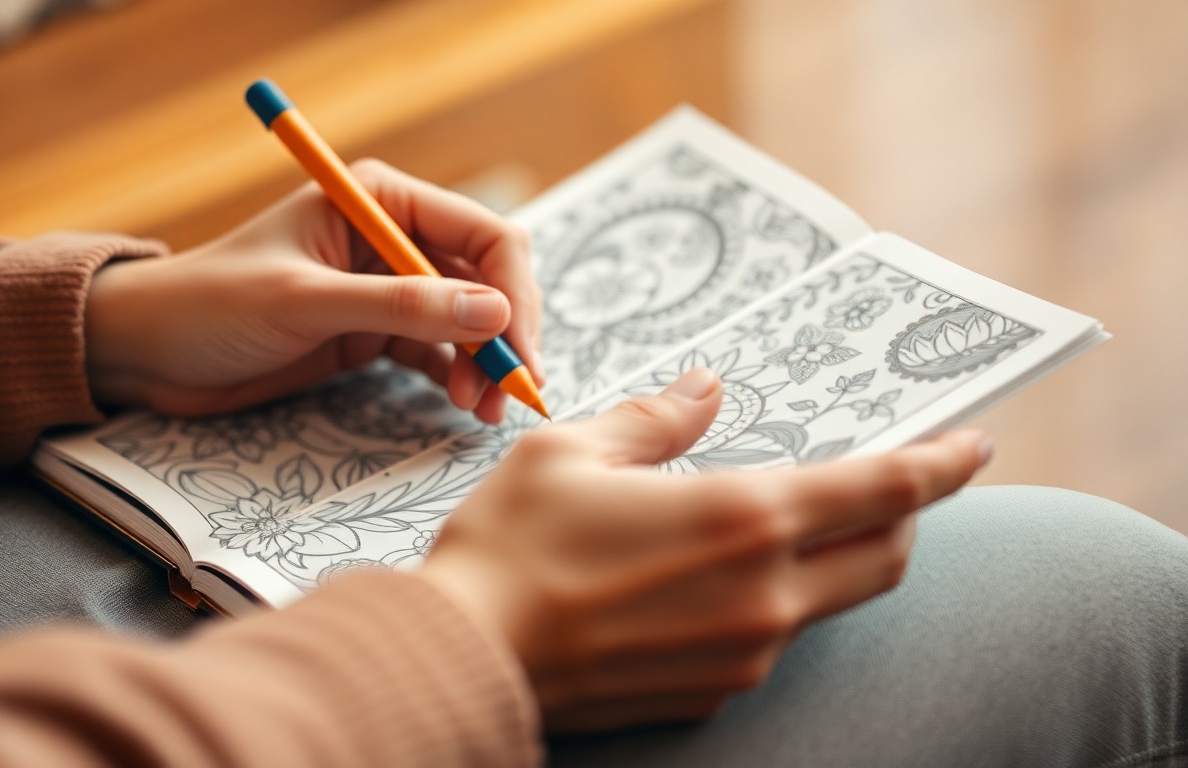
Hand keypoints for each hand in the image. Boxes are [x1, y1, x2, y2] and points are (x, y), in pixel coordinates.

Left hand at [84, 160, 540, 422]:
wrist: (148, 352)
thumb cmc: (210, 305)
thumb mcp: (304, 302)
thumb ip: (399, 306)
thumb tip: (493, 312)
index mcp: (379, 199)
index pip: (482, 234)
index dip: (511, 292)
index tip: (516, 352)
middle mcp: (392, 238)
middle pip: (485, 281)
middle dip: (503, 335)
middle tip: (510, 393)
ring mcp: (386, 289)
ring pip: (468, 322)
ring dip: (484, 363)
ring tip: (481, 410)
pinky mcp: (374, 334)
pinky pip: (437, 352)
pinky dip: (457, 377)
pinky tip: (462, 404)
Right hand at [418, 368, 989, 731]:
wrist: (465, 656)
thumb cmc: (511, 545)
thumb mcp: (575, 451)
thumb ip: (658, 418)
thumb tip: (703, 389)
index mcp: (742, 518)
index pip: (884, 489)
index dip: (940, 463)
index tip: (974, 443)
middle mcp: (764, 595)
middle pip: (885, 556)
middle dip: (906, 516)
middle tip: (891, 482)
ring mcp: (744, 654)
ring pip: (830, 602)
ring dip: (833, 559)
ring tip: (778, 525)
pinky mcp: (714, 691)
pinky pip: (771, 640)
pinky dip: (772, 601)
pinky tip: (713, 579)